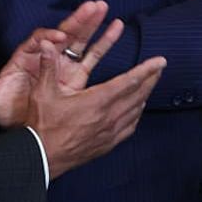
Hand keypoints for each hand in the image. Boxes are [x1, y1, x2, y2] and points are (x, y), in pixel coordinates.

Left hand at [0, 1, 118, 127]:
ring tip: (104, 9)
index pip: (38, 41)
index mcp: (26, 58)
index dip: (49, 38)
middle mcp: (45, 58)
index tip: (59, 39)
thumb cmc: (6, 111)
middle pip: (63, 33)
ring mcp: (62, 65)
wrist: (22, 128)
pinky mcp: (75, 76)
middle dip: (78, 20)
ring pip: (79, 41)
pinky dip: (102, 42)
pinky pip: (91, 56)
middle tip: (93, 7)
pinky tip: (115, 28)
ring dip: (92, 25)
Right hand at [25, 42, 166, 179]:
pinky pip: (130, 127)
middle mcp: (108, 117)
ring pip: (136, 111)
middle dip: (151, 79)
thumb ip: (48, 67)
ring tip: (150, 84)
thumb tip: (48, 43)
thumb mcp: (42, 93)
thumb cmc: (41, 127)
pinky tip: (137, 109)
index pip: (129, 82)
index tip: (160, 61)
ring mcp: (110, 132)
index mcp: (96, 101)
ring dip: (145, 95)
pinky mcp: (108, 144)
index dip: (147, 70)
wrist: (41, 158)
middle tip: (160, 68)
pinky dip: (137, 114)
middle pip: (138, 95)